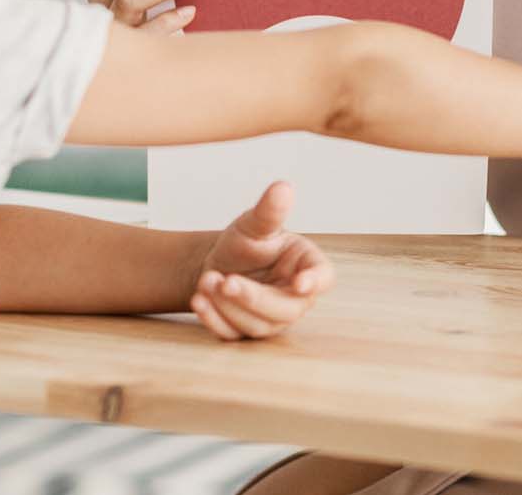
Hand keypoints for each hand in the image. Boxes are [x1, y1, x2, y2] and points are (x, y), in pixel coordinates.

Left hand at [189, 181, 333, 340]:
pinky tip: (198, 301)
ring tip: (206, 281)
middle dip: (254, 297)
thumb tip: (283, 188)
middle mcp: (294, 298)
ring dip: (229, 306)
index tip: (301, 283)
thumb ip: (269, 212)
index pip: (322, 277)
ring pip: (257, 324)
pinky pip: (232, 334)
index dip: (315, 282)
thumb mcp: (254, 224)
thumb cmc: (246, 241)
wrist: (217, 261)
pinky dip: (214, 320)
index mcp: (306, 266)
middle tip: (227, 280)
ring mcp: (270, 320)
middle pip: (285, 309)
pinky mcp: (244, 331)